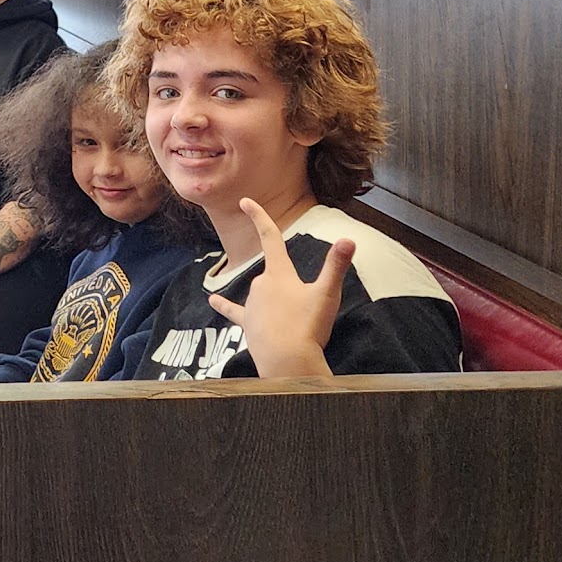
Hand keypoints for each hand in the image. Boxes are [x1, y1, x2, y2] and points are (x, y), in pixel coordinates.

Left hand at [209, 198, 351, 379]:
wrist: (286, 361)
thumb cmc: (308, 326)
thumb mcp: (327, 294)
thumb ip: (336, 266)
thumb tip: (349, 239)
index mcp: (279, 273)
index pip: (270, 237)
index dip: (259, 216)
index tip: (245, 200)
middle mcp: (260, 284)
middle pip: (275, 274)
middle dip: (291, 287)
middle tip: (308, 312)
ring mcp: (251, 304)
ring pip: (263, 294)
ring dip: (278, 303)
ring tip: (296, 325)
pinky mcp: (247, 323)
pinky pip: (234, 311)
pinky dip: (225, 305)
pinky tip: (212, 301)